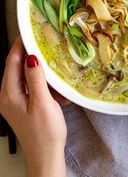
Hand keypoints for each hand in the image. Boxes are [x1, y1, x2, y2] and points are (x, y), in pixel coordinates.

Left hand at [0, 36, 66, 176]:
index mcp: (9, 94)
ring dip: (42, 74)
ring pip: (27, 77)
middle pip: (17, 68)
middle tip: (44, 44)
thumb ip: (35, 78)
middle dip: (31, 56)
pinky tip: (57, 91)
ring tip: (55, 72)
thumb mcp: (42, 102)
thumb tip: (31, 57)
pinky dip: (44, 85)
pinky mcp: (25, 106)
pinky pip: (33, 88)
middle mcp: (9, 96)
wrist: (47, 157)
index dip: (19, 45)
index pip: (11, 62)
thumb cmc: (44, 133)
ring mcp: (16, 101)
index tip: (28, 32)